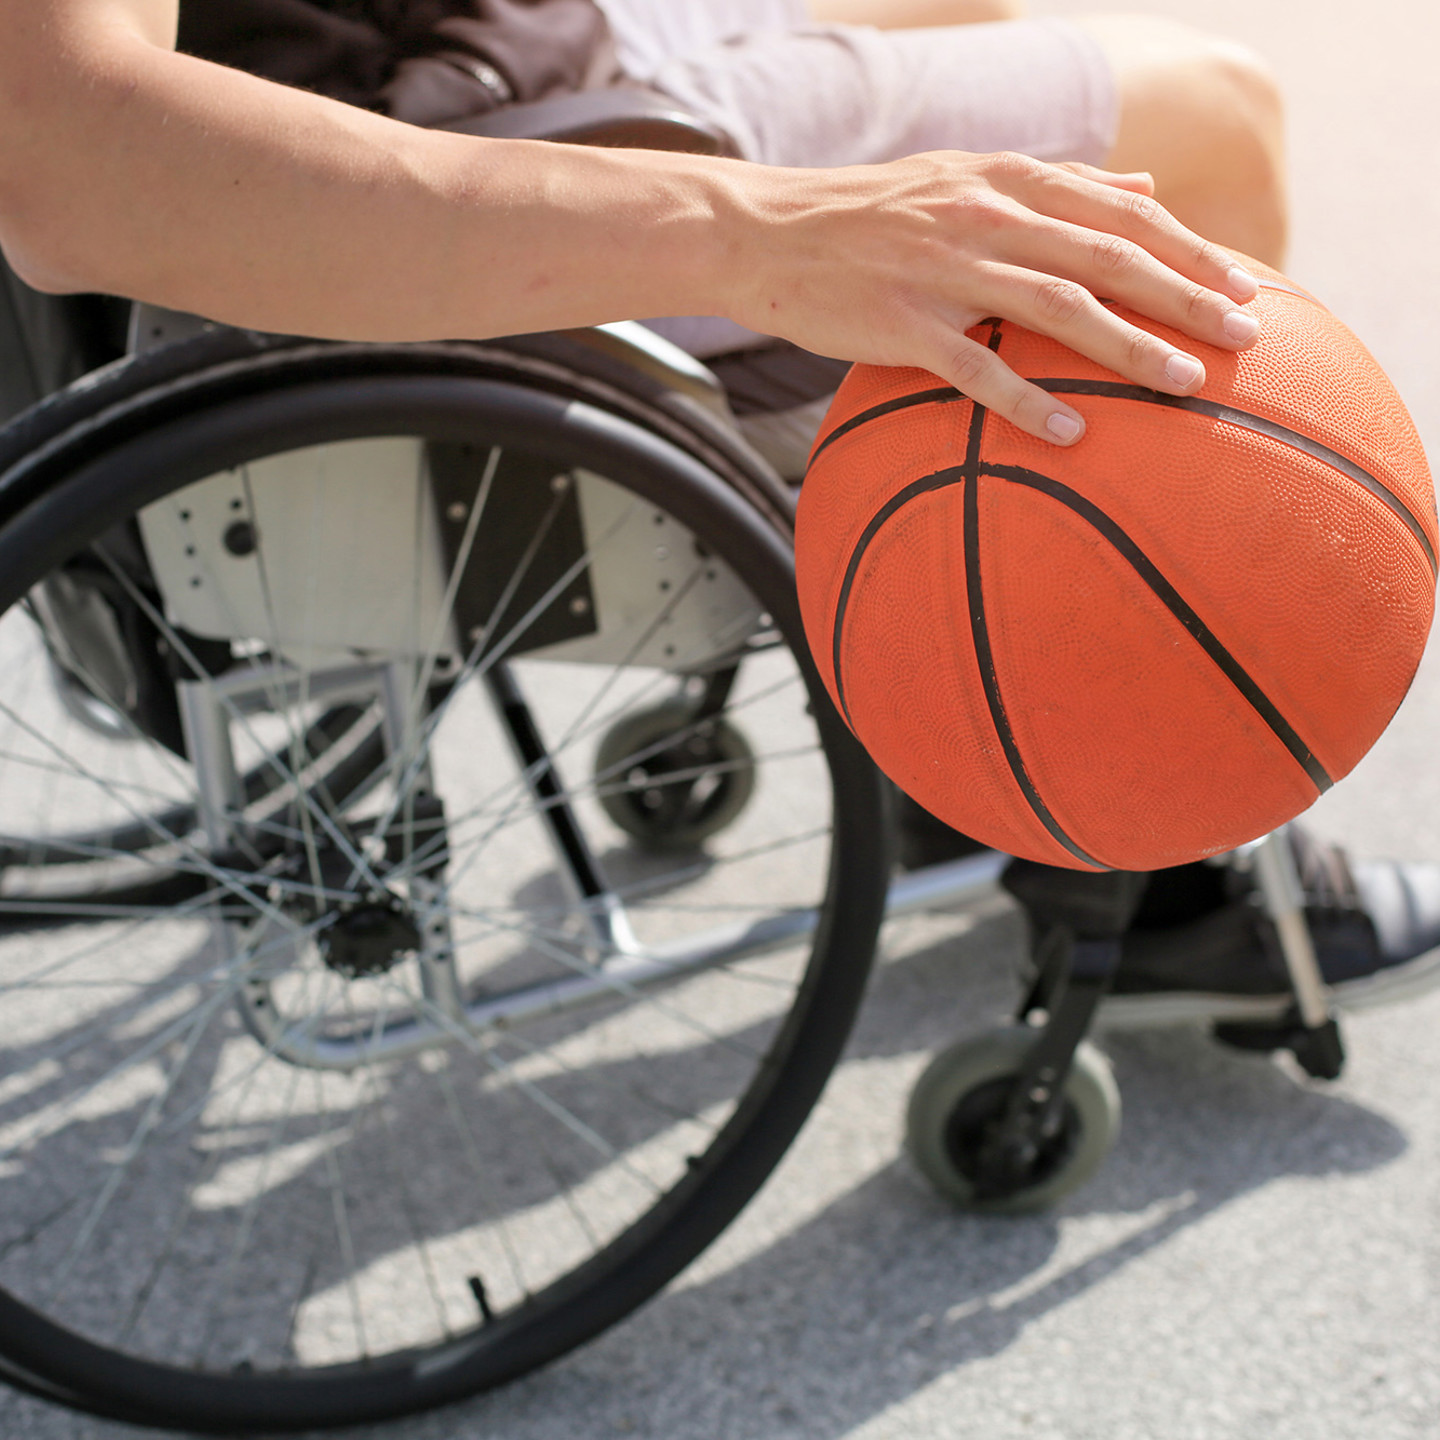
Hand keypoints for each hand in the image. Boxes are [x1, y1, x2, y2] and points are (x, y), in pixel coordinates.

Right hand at [730, 150, 1260, 444]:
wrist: (767, 230)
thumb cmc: (867, 214)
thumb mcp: (965, 177)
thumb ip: (1057, 188)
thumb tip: (1146, 191)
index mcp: (1006, 179)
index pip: (1120, 210)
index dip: (1188, 248)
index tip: (1245, 284)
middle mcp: (986, 215)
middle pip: (1107, 254)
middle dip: (1185, 294)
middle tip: (1245, 337)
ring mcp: (944, 268)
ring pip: (1056, 305)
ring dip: (1127, 345)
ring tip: (1185, 383)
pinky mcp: (902, 322)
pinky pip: (975, 367)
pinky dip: (1026, 400)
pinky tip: (1073, 433)